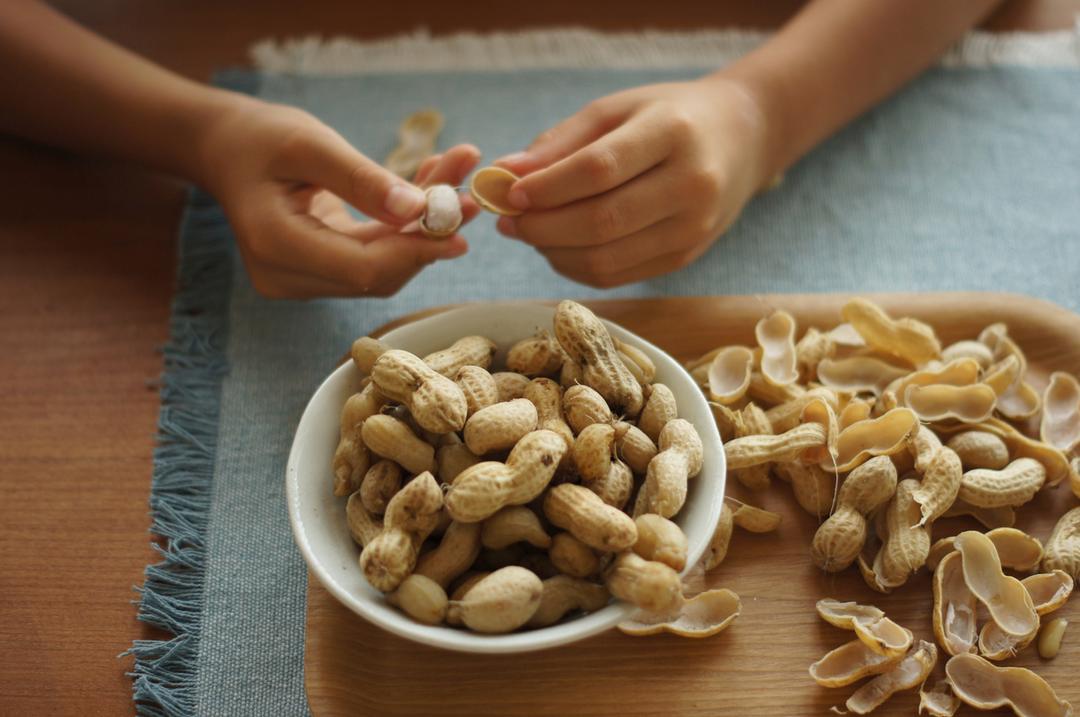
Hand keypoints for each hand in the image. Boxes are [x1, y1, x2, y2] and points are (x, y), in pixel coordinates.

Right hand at [198, 99, 479, 297]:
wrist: (224, 147)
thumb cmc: (259, 137)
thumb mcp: (310, 144)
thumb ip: (362, 179)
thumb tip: (420, 209)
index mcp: (275, 245)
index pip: (363, 268)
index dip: (416, 252)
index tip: (461, 227)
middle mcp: (286, 276)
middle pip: (376, 272)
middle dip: (427, 237)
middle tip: (472, 198)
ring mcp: (299, 280)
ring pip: (379, 266)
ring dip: (421, 231)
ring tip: (457, 185)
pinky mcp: (315, 272)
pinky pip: (370, 256)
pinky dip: (401, 229)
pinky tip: (429, 193)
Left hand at [494, 77, 769, 287]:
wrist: (741, 140)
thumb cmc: (668, 117)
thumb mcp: (617, 109)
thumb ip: (561, 142)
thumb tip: (505, 175)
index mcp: (673, 134)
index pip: (599, 170)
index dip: (547, 188)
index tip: (509, 193)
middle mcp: (691, 185)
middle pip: (602, 221)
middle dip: (542, 227)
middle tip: (508, 222)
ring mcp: (693, 228)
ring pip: (607, 258)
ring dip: (554, 252)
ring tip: (529, 233)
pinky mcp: (685, 257)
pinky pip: (618, 275)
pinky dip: (576, 268)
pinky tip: (557, 248)